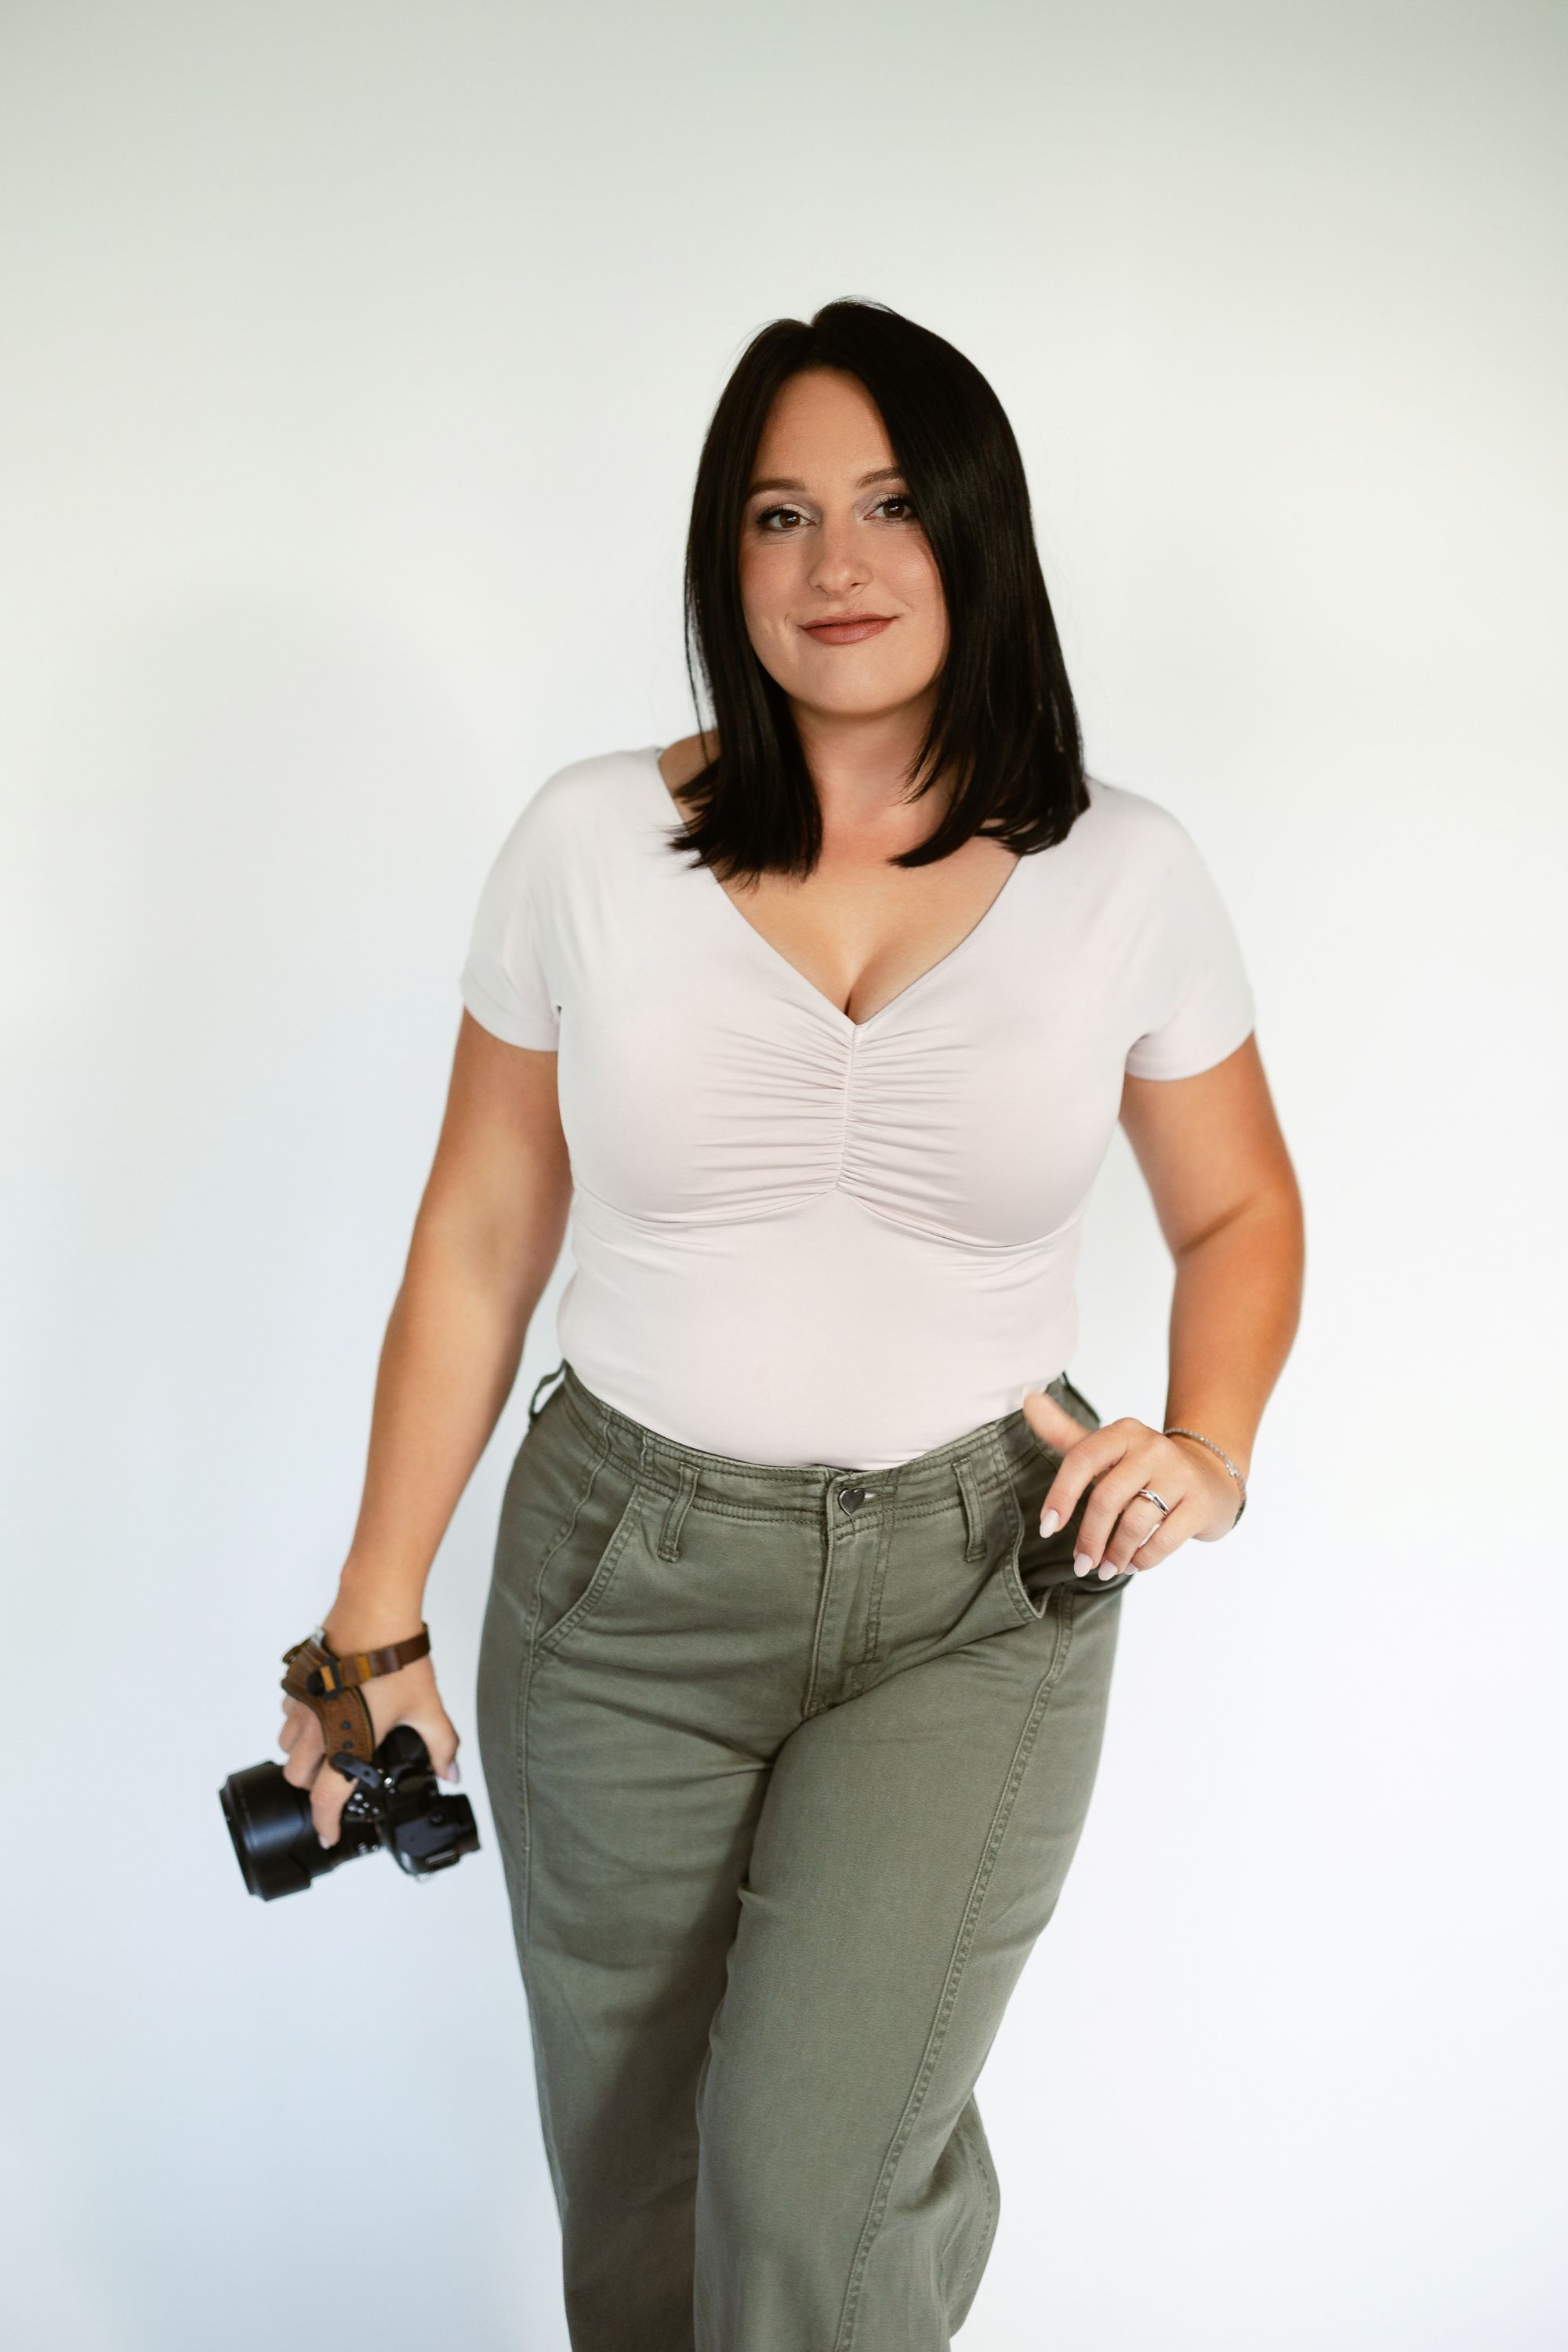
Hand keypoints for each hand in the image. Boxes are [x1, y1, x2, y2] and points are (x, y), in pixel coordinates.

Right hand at [277, 1602, 460, 1848]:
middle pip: (297, 1777)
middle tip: (334, 1783)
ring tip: (329, 1747)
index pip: (327, 1799)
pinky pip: (287, 1714)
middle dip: (312, 1787)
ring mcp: (302, 1705)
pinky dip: (298, 1722)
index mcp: (348, 1743)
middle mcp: (317, 1730)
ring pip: (286, 1746)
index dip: (327, 1823)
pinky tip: (324, 1712)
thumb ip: (441, 1745)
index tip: (329, 1835)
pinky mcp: (295, 1683)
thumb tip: (451, 1772)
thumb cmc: (396, 1659)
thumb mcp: (427, 1707)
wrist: (374, 1610)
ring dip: (302, 1755)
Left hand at [1021, 1391, 1242, 1579]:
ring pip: (1135, 1522)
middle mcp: (1152, 1448)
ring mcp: (1180, 1475)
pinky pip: (1163, 1540)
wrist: (1211, 1475)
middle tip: (1081, 1564)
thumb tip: (1027, 1398)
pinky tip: (1133, 1564)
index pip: (1082, 1459)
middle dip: (1089, 1538)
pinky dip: (1143, 1558)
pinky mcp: (1201, 1504)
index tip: (1047, 1528)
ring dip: (1115, 1554)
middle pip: (1107, 1498)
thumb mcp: (1106, 1449)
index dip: (1061, 1496)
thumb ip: (1064, 1432)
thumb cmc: (1143, 1467)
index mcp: (1123, 1432)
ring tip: (1106, 1569)